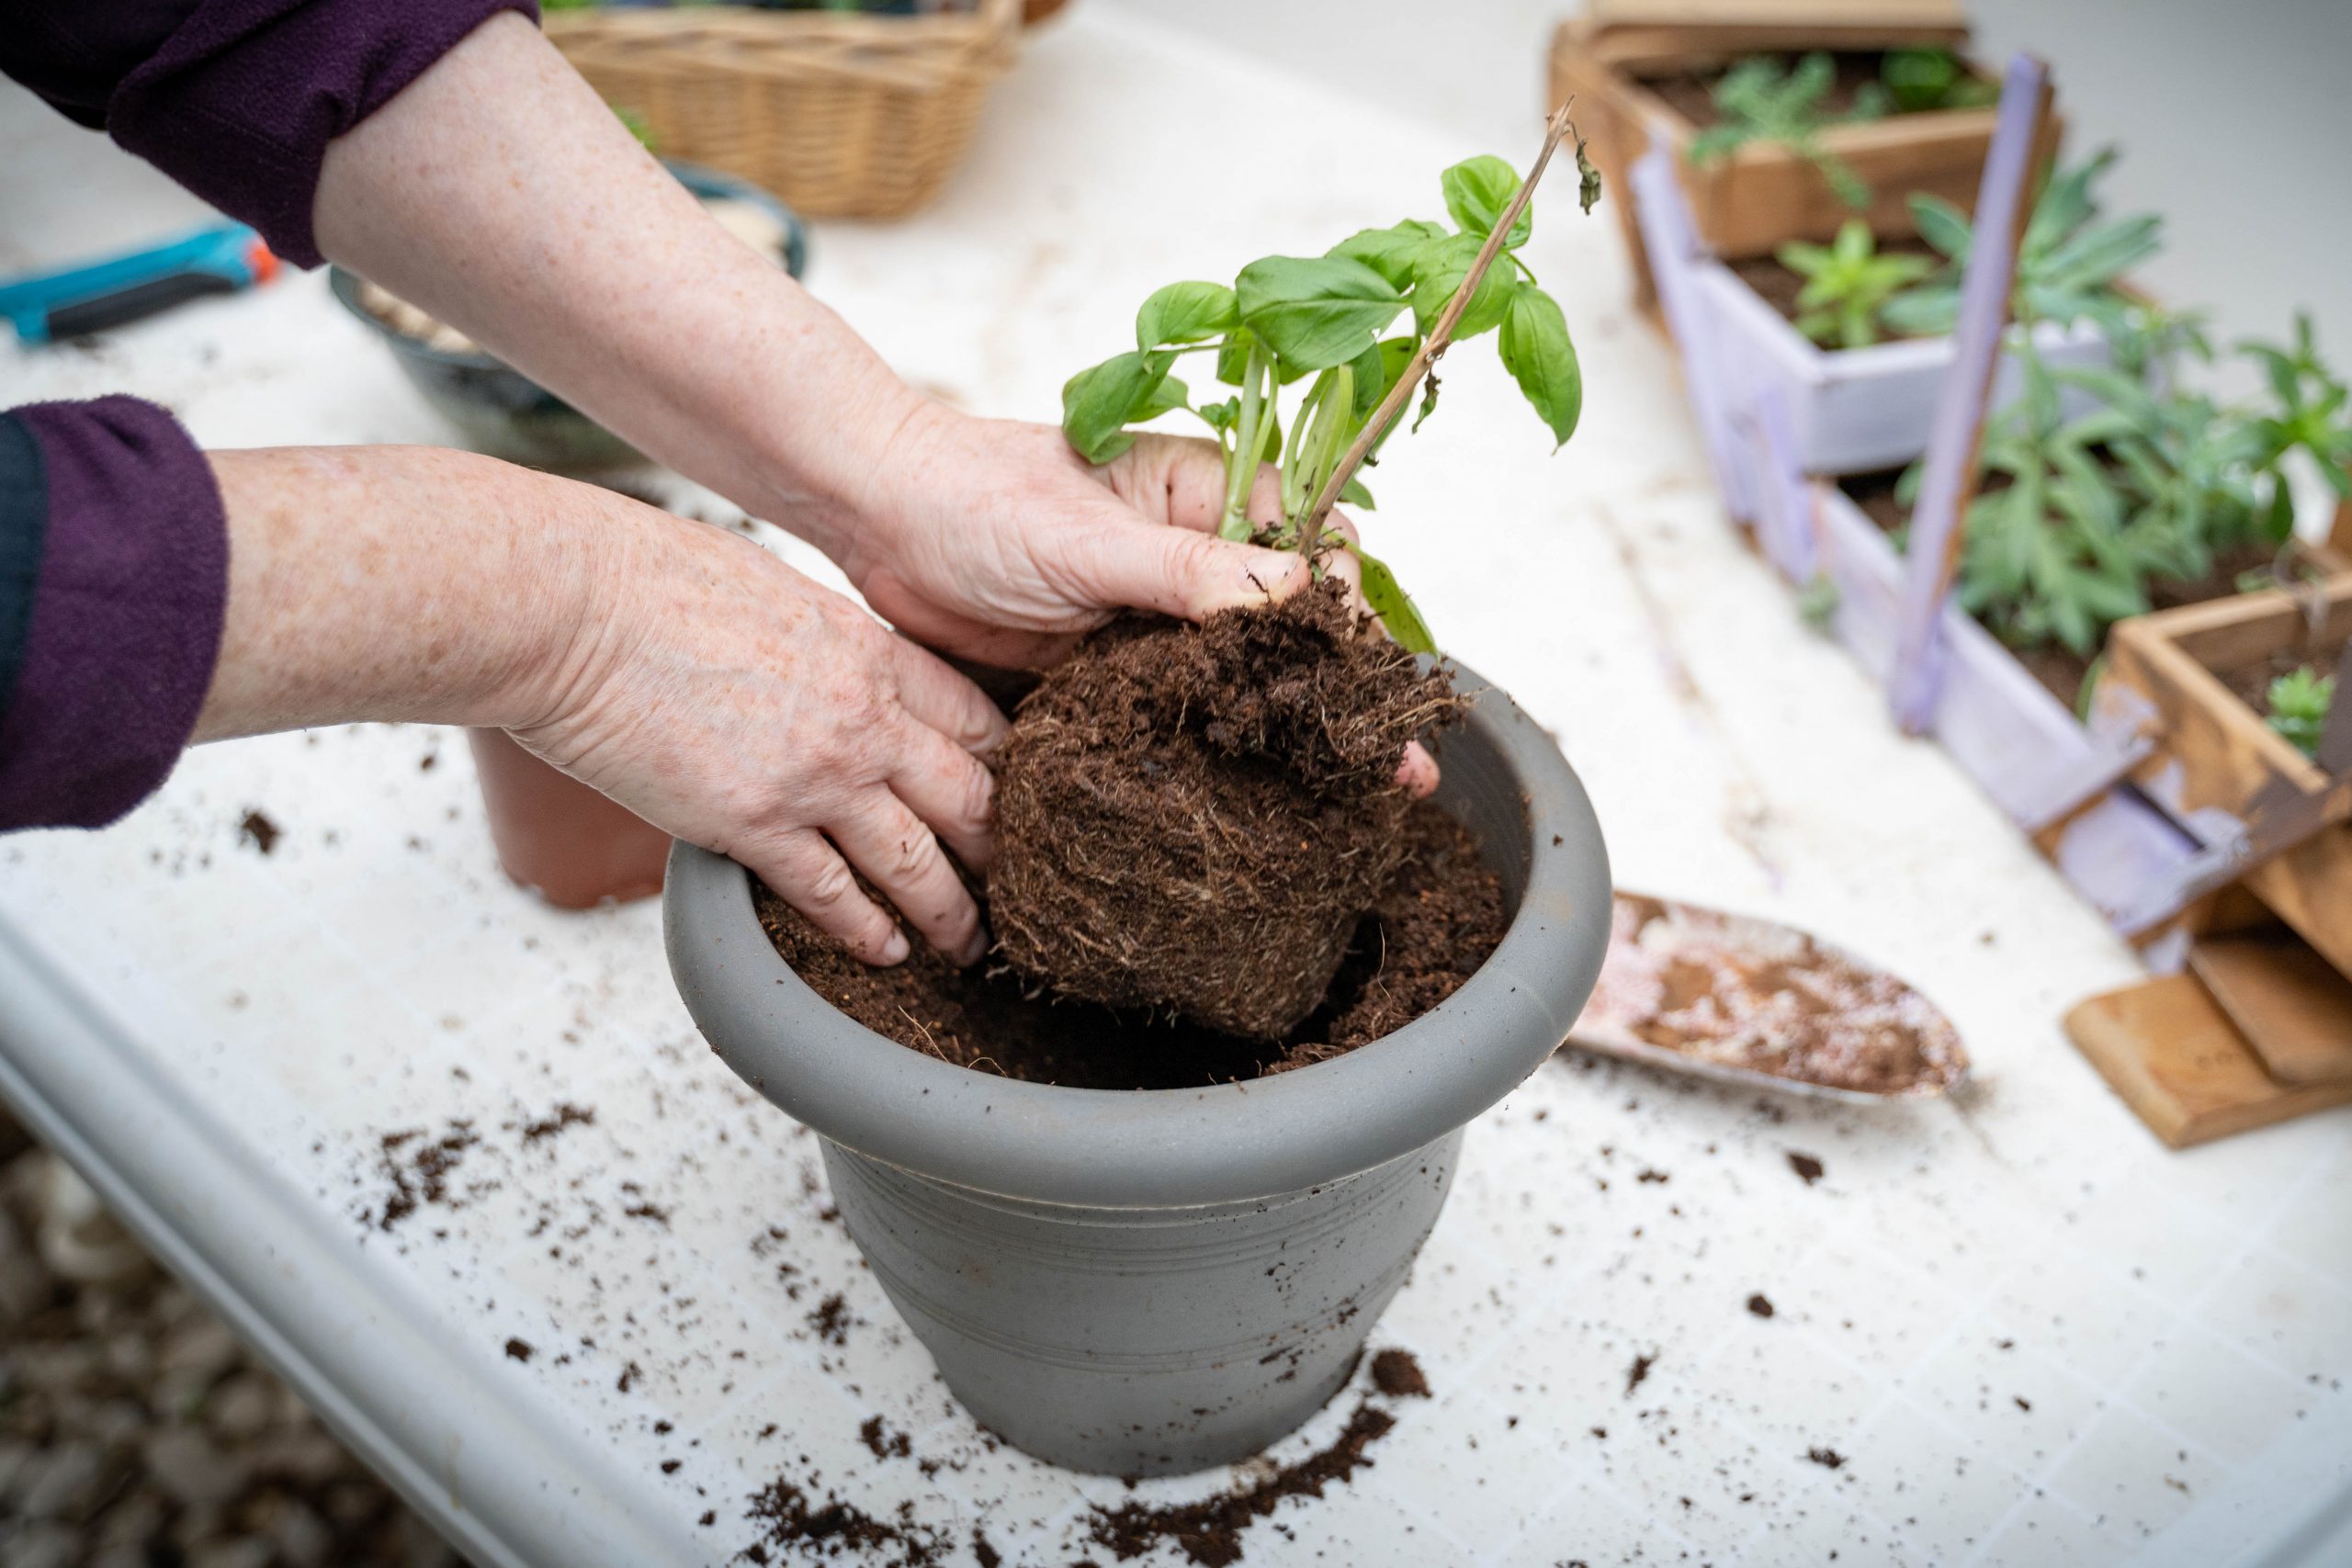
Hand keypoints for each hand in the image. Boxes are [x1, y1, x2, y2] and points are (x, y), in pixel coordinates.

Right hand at [513, 504, 1005, 966]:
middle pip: (971, 798)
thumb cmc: (652, 581)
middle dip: (1005, 850)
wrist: (572, 610)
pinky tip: (888, 952)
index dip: (1013, 766)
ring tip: (972, 943)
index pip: (979, 718)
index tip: (1026, 798)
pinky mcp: (751, 825)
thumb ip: (826, 643)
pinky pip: (831, 895)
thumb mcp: (777, 591)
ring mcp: (813, 777)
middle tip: (1025, 885)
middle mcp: (862, 720)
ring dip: (952, 912)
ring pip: (917, 863)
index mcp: (873, 651)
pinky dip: (866, 931)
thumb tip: (834, 665)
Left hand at [823, 405, 1438, 793]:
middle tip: (1392, 765)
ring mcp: (1152, 616)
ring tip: (1348, 796)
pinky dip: (1210, 748)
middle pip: (1290, 622)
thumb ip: (1187, 570)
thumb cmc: (974, 496)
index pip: (1311, 544)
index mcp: (1205, 492)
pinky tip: (1251, 797)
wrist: (873, 523)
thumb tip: (1298, 591)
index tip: (1362, 673)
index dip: (1347, 608)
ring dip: (1286, 729)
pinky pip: (1176, 710)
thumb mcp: (1087, 537)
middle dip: (1340, 689)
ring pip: (1239, 674)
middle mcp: (1191, 555)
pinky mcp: (1111, 668)